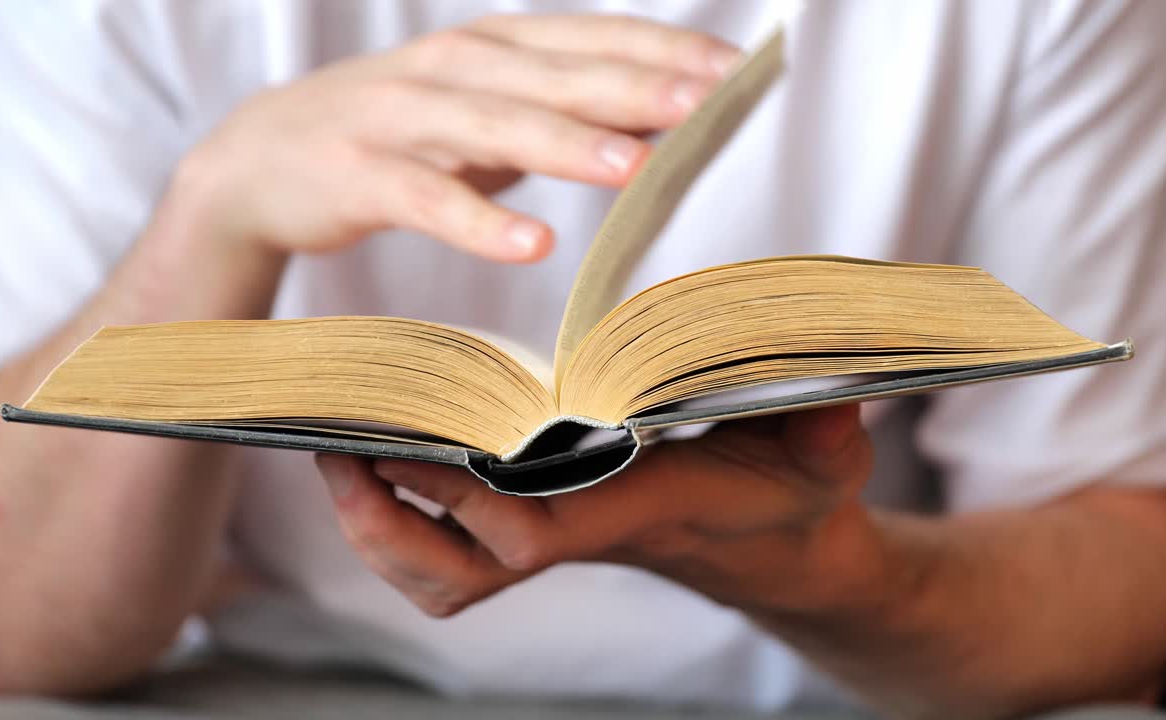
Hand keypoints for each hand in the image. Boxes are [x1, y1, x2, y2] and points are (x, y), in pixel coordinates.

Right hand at [170, 15, 740, 263]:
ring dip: (568, 144)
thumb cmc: (398, 136)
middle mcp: (452, 67)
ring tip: (635, 168)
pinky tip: (533, 244)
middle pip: (556, 74)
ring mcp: (402, 116)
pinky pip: (427, 199)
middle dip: (635, 87)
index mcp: (491, 46)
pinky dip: (480, 221)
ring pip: (496, 124)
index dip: (663, 49)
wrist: (262, 160)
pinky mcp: (360, 173)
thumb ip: (562, 113)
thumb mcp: (485, 116)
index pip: (592, 38)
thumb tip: (661, 123)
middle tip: (709, 104)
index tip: (736, 71)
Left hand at [315, 404, 880, 617]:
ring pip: (439, 574)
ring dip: (375, 523)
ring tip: (333, 446)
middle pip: (462, 559)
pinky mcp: (537, 529)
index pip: (539, 530)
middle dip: (391, 505)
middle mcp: (579, 533)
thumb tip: (833, 408)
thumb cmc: (793, 495)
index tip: (419, 445)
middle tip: (334, 432)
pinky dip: (393, 524)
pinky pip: (444, 557)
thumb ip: (829, 436)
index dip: (474, 498)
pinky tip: (369, 461)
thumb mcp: (826, 461)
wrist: (775, 544)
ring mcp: (551, 539)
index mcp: (634, 512)